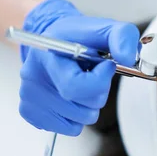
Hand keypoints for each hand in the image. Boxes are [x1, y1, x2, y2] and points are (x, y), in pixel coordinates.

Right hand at [18, 0, 139, 135]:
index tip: (106, 66)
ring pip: (80, 120)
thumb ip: (122, 36)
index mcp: (47, 55)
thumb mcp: (106, 28)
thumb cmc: (81, 37)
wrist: (55, 40)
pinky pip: (71, 128)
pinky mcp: (32, 113)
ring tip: (83, 83)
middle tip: (94, 74)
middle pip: (83, 107)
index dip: (100, 80)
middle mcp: (33, 77)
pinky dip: (78, 116)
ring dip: (90, 104)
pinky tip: (73, 96)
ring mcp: (29, 97)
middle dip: (99, 92)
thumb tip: (127, 57)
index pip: (75, 86)